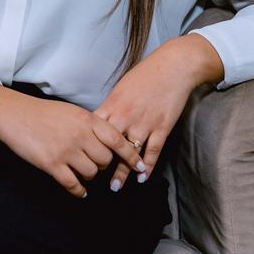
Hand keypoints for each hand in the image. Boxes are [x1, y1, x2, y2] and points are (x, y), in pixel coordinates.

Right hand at [0, 88, 145, 198]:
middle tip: (96, 164)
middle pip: (106, 161)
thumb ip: (92, 125)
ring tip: (82, 171)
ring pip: (92, 173)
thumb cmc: (44, 113)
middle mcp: (80, 135)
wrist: (15, 115)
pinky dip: (79, 191)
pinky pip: (73, 184)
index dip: (132, 155)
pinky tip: (79, 191)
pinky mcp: (52, 165)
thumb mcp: (73, 112)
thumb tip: (109, 142)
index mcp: (87, 120)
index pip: (118, 140)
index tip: (140, 166)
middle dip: (104, 166)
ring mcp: (66, 151)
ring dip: (90, 176)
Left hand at [92, 34, 223, 191]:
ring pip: (129, 153)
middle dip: (101, 163)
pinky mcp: (162, 127)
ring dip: (122, 172)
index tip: (80, 158)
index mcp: (113, 104)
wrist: (173, 67)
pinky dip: (147, 166)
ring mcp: (144, 123)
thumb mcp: (121, 86)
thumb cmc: (146, 74)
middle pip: (108, 146)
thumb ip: (111, 105)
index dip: (86, 145)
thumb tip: (100, 119)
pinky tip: (142, 178)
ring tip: (115, 187)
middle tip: (92, 179)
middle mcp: (126, 116)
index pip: (94, 130)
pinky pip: (152, 151)